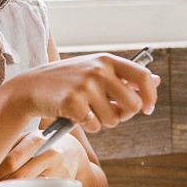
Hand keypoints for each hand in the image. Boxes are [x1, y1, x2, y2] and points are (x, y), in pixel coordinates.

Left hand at [0, 131, 86, 186]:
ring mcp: (60, 171)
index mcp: (37, 139)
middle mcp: (51, 154)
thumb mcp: (27, 138)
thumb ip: (9, 149)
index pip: (11, 161)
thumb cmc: (42, 145)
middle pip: (19, 177)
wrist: (72, 151)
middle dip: (0, 186)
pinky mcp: (65, 185)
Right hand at [11, 53, 159, 132]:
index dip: (150, 96)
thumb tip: (155, 80)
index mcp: (107, 60)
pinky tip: (75, 115)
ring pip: (114, 119)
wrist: (30, 88)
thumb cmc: (67, 82)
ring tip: (87, 111)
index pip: (142, 77)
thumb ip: (124, 76)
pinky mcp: (73, 102)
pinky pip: (95, 126)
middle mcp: (98, 70)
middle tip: (110, 114)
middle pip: (132, 104)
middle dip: (124, 115)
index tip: (148, 109)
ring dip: (103, 122)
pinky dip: (87, 126)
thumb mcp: (96, 71)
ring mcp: (85, 85)